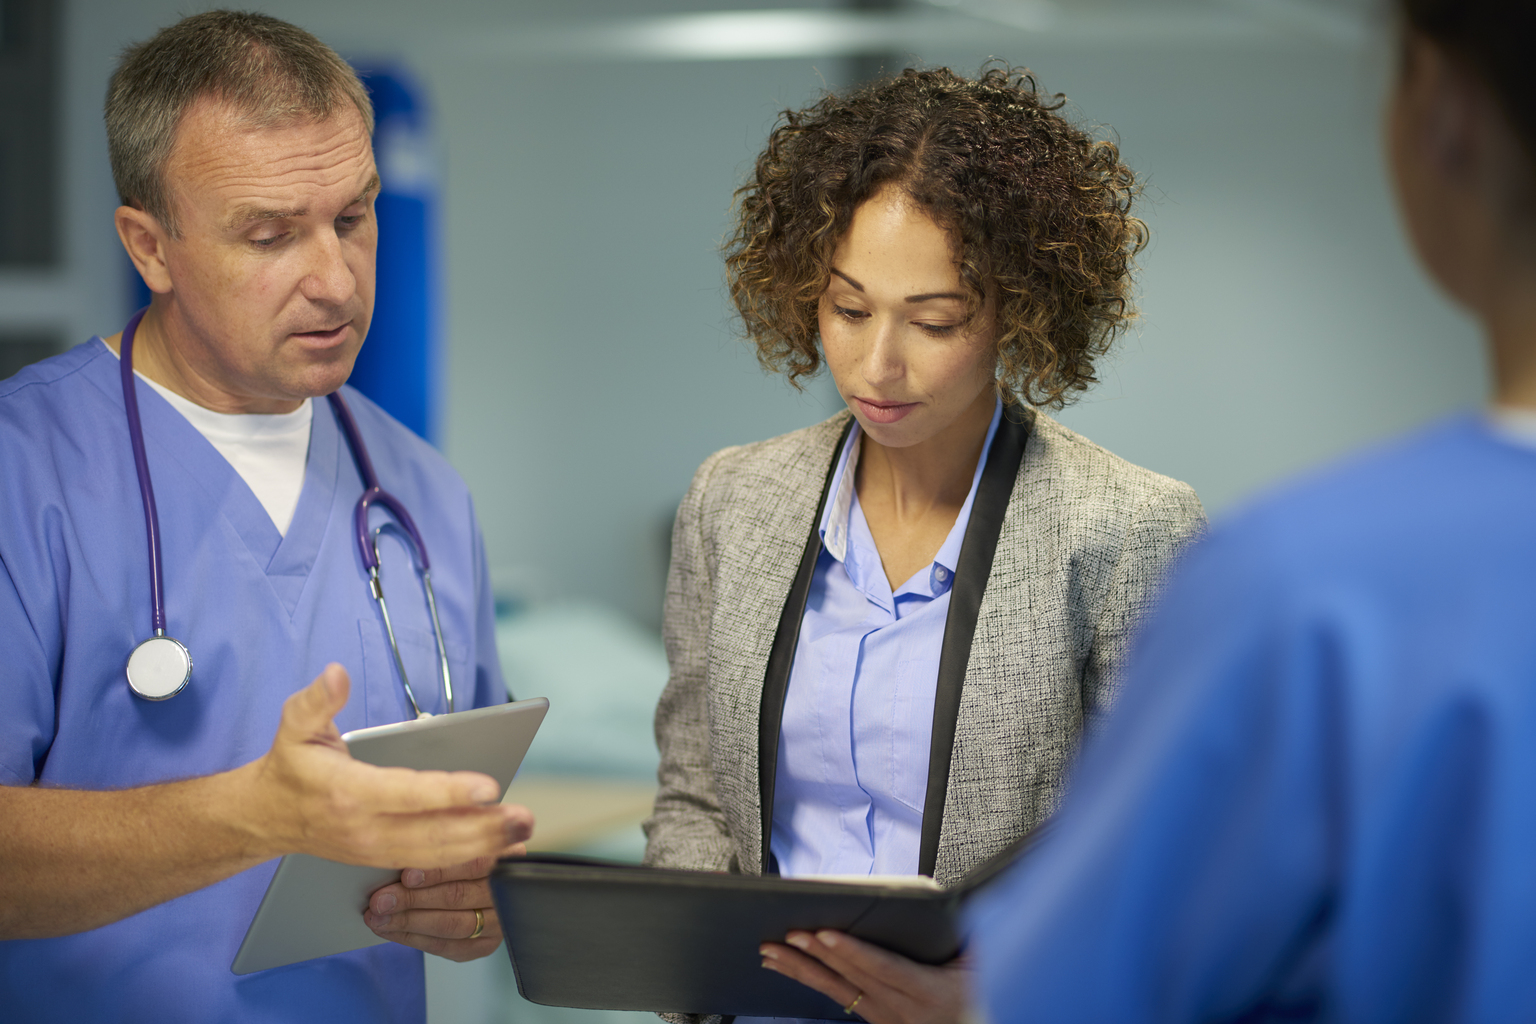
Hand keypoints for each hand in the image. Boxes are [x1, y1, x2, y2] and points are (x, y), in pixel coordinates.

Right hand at [241, 664, 534, 867]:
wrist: (264, 817)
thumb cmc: (289, 766)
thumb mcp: (294, 725)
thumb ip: (318, 699)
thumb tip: (337, 673)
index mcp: (348, 792)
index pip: (407, 794)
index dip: (449, 792)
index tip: (489, 786)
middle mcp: (365, 828)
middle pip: (432, 834)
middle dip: (482, 826)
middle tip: (523, 815)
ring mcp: (374, 849)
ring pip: (436, 854)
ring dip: (482, 845)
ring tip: (521, 832)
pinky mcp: (382, 858)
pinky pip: (429, 863)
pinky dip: (466, 859)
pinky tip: (497, 850)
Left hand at [364, 853, 521, 960]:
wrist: (484, 879)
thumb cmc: (466, 852)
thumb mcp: (463, 831)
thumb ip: (443, 838)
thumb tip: (404, 846)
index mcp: (508, 854)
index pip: (474, 864)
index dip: (438, 871)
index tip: (406, 875)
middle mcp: (508, 891)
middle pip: (459, 896)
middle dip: (414, 899)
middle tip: (381, 900)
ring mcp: (499, 921)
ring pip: (452, 925)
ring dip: (409, 922)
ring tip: (379, 917)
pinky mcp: (485, 944)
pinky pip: (447, 947)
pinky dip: (415, 939)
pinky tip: (392, 930)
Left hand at [760, 930, 967, 1023]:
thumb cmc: (981, 993)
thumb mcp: (984, 962)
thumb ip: (968, 931)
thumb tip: (941, 897)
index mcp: (929, 992)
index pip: (884, 968)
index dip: (854, 952)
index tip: (827, 934)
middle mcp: (902, 1010)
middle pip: (852, 979)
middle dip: (817, 955)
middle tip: (788, 934)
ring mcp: (886, 1019)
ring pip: (836, 992)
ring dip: (801, 970)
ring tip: (771, 952)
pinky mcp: (876, 1020)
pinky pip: (837, 999)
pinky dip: (809, 980)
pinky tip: (787, 967)